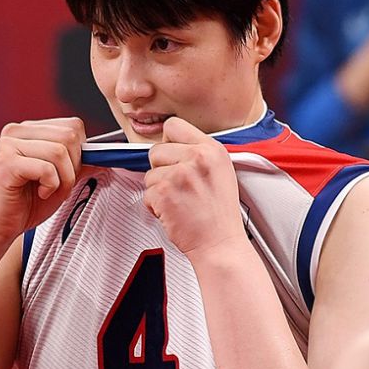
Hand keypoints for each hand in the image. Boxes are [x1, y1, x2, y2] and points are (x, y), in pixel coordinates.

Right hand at [0, 117, 85, 243]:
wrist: (1, 227)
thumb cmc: (30, 202)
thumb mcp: (63, 179)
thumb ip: (82, 164)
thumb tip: (105, 156)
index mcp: (31, 129)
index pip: (73, 125)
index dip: (80, 152)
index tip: (66, 173)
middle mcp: (17, 130)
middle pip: (69, 136)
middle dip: (73, 166)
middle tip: (58, 185)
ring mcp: (8, 144)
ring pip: (60, 151)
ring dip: (64, 179)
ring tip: (48, 190)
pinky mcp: (5, 161)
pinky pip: (47, 169)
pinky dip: (52, 186)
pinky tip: (39, 193)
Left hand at [144, 117, 245, 261]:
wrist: (220, 244)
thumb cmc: (219, 214)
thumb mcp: (221, 171)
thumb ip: (199, 153)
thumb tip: (172, 144)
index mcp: (212, 149)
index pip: (174, 125)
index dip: (168, 141)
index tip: (172, 154)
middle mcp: (197, 158)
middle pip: (156, 149)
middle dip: (161, 168)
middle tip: (178, 186)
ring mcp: (180, 174)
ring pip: (149, 173)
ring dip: (158, 189)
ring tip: (179, 201)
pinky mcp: (165, 192)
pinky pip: (146, 193)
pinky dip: (154, 206)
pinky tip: (173, 211)